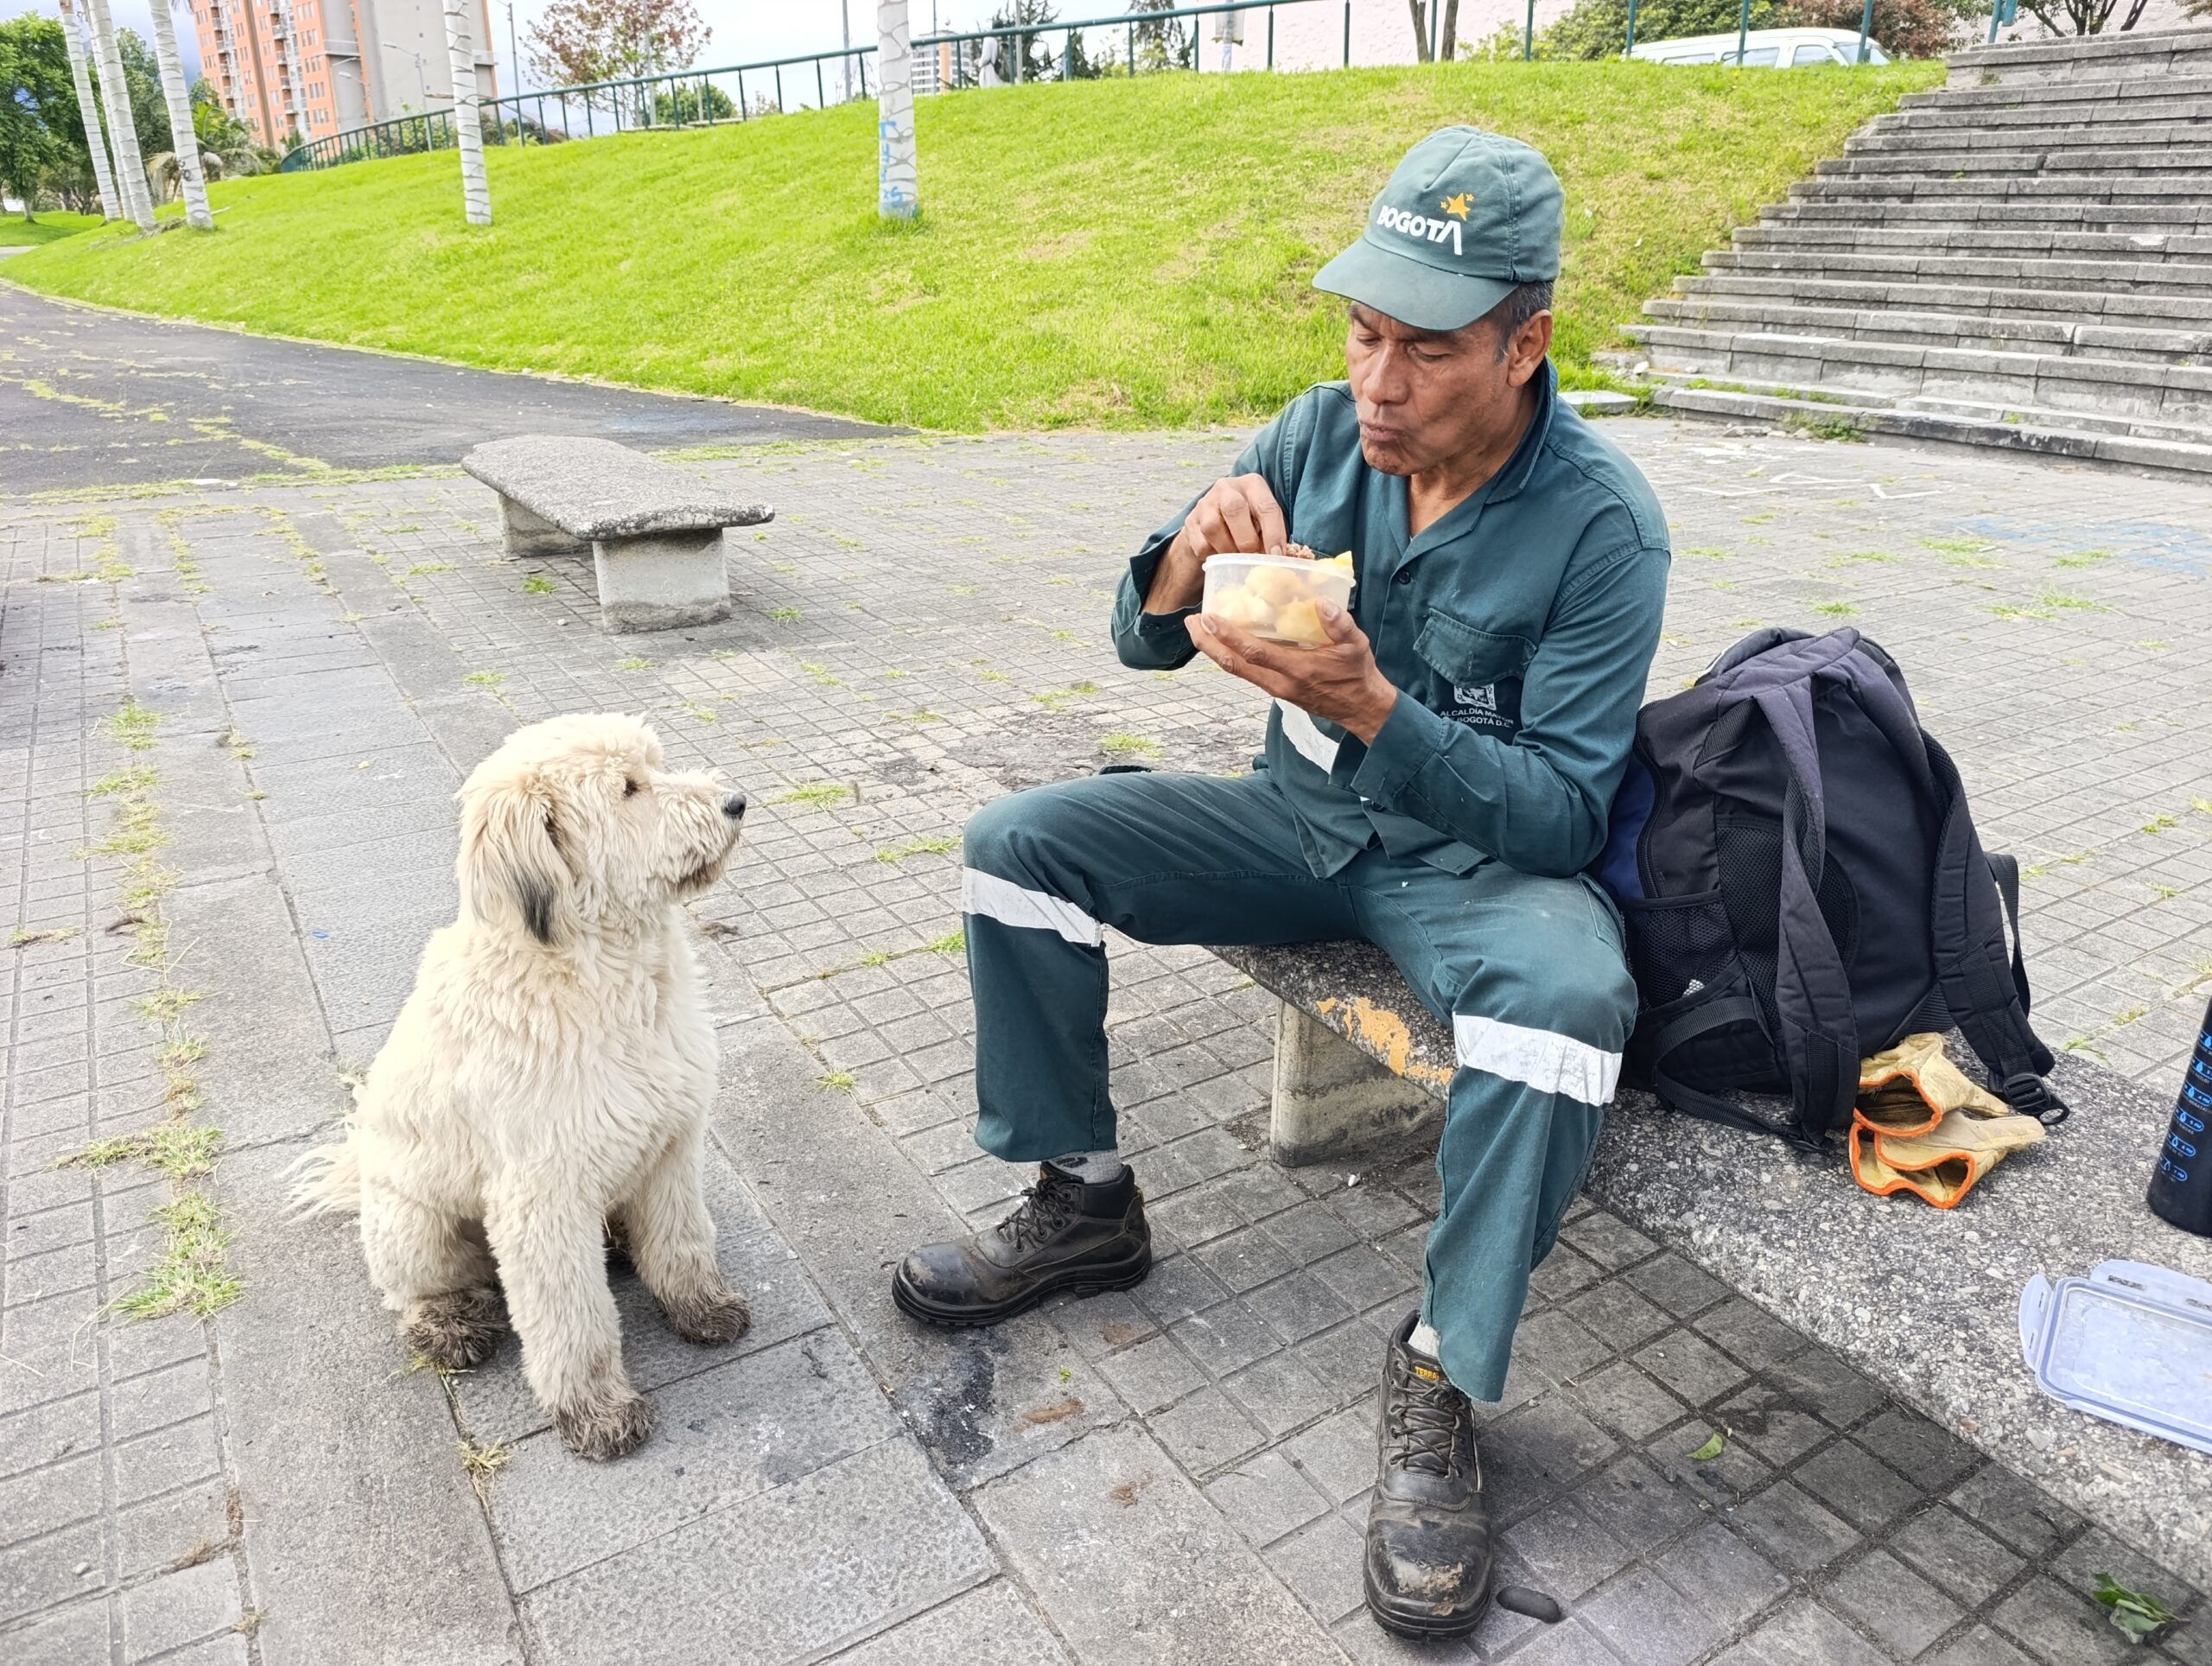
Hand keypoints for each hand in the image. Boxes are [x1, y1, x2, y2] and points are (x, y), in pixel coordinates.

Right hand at [1142, 473, 1288, 614]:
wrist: (1215, 518)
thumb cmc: (1249, 521)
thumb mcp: (1264, 520)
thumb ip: (1271, 534)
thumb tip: (1278, 561)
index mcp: (1252, 484)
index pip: (1266, 506)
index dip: (1274, 533)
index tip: (1277, 556)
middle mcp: (1227, 488)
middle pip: (1233, 509)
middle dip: (1246, 540)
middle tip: (1253, 558)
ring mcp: (1205, 503)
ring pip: (1213, 527)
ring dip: (1228, 549)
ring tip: (1237, 559)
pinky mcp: (1191, 521)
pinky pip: (1200, 544)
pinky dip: (1213, 555)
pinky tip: (1221, 555)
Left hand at [1186, 599, 1398, 743]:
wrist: (1360, 707)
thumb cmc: (1357, 673)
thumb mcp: (1356, 645)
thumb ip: (1340, 623)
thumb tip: (1321, 602)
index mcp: (1297, 670)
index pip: (1254, 652)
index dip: (1228, 636)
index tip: (1208, 617)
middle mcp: (1280, 683)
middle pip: (1234, 665)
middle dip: (1208, 644)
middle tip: (1191, 621)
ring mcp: (1275, 689)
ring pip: (1236, 671)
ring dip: (1214, 651)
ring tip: (1199, 629)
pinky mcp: (1276, 690)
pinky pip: (1246, 672)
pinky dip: (1230, 657)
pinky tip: (1222, 642)